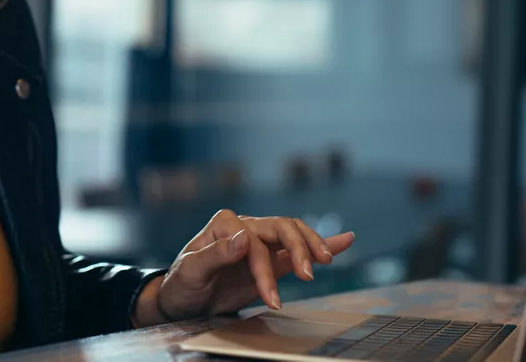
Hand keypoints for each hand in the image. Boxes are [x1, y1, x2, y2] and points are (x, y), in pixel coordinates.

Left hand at [132, 211, 354, 326]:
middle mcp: (244, 227)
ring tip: (327, 260)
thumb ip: (214, 254)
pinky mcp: (270, 261)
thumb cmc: (181, 284)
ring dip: (312, 245)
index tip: (271, 297)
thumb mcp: (190, 271)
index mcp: (224, 224)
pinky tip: (344, 240)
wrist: (181, 300)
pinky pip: (297, 250)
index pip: (253, 241)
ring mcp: (259, 242)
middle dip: (298, 249)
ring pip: (293, 234)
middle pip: (281, 227)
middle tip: (308, 275)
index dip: (263, 268)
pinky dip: (322, 243)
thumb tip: (242, 238)